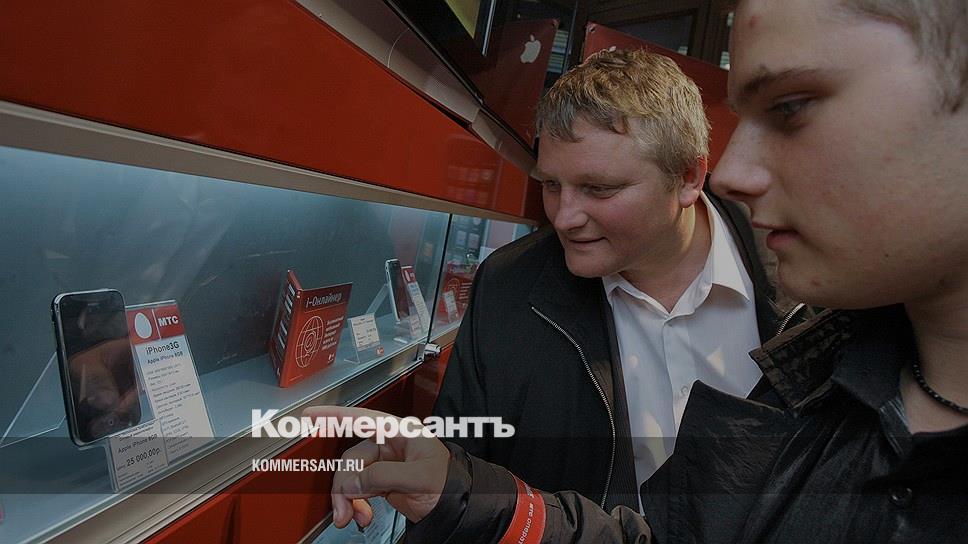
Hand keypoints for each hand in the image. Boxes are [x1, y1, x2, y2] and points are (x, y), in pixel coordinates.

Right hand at [302, 406, 449, 528]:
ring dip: (347, 498)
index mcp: (401, 433)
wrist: (456, 508)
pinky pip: (357, 490)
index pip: (363, 419)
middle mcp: (389, 445)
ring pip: (351, 476)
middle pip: (352, 458)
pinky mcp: (380, 482)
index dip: (335, 416)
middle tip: (344, 507)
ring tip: (352, 517)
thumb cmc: (449, 483)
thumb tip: (352, 482)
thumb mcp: (419, 476)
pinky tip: (360, 514)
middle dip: (344, 484)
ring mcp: (384, 464)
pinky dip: (355, 504)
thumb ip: (383, 475)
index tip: (311, 415)